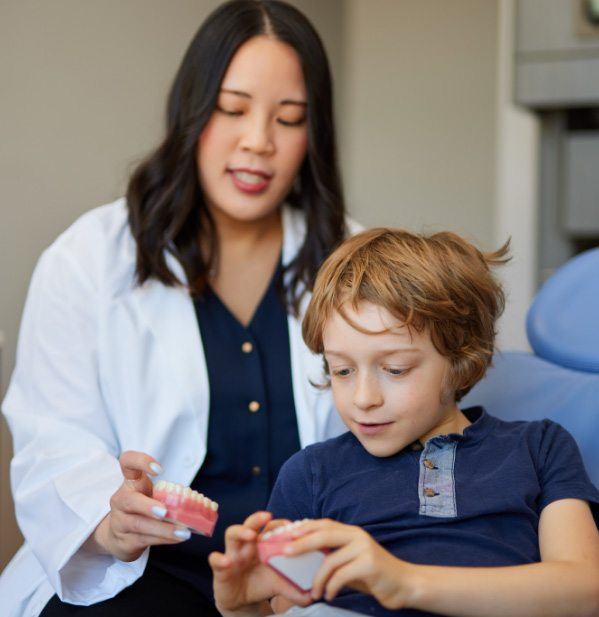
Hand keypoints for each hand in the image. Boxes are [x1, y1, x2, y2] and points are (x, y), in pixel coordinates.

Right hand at [84, 451, 190, 561]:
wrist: (117, 535)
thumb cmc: (141, 508)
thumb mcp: (150, 495)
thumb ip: (166, 494)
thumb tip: (196, 501)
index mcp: (131, 482)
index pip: (128, 462)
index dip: (141, 462)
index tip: (160, 469)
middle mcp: (121, 500)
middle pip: (129, 500)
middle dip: (147, 506)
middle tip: (165, 511)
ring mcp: (120, 522)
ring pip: (139, 525)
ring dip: (163, 529)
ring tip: (183, 532)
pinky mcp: (124, 541)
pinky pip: (145, 539)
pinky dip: (164, 539)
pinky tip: (177, 538)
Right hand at [209, 512, 311, 611]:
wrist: (242, 601)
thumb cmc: (261, 584)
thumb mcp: (278, 585)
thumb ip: (293, 588)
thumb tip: (312, 595)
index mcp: (263, 545)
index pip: (270, 527)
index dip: (279, 523)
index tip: (290, 525)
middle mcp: (247, 545)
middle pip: (250, 524)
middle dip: (257, 518)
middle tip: (267, 515)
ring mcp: (233, 554)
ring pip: (232, 534)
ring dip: (241, 531)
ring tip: (250, 535)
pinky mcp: (221, 568)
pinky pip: (215, 560)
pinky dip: (219, 559)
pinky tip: (225, 561)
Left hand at [285, 519, 415, 609]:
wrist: (404, 584)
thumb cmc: (373, 574)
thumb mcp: (351, 561)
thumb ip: (333, 555)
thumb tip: (303, 555)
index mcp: (351, 531)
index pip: (323, 524)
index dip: (304, 527)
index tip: (286, 534)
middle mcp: (357, 535)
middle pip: (324, 534)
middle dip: (302, 542)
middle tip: (286, 552)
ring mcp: (364, 548)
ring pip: (331, 560)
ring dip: (317, 578)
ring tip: (313, 591)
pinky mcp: (370, 564)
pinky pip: (341, 575)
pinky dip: (331, 587)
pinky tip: (329, 595)